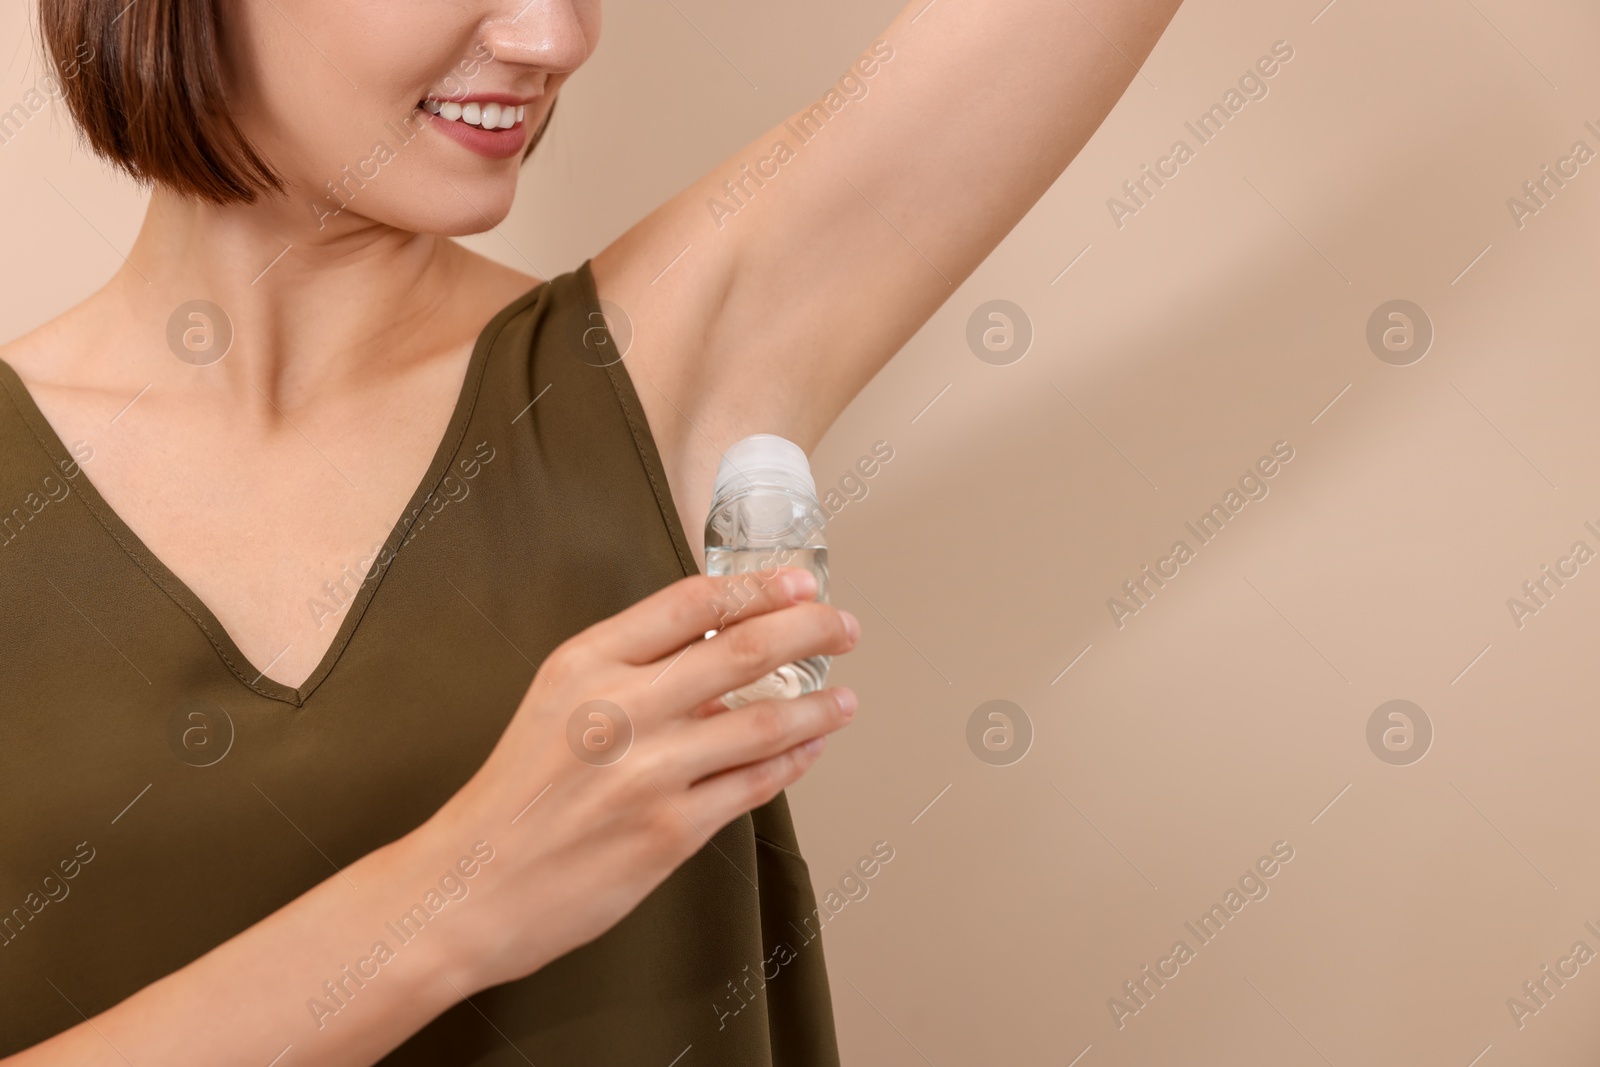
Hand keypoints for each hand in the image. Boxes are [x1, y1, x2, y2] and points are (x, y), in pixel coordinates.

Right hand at [426, 566, 858, 993]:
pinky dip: (793, 762)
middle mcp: (620, 708)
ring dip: (818, 707)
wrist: (469, 887)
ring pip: (764, 722)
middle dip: (811, 632)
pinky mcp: (670, 830)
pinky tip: (810, 750)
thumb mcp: (556, 704)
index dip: (758, 585)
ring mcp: (650, 771)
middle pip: (743, 649)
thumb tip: (720, 658)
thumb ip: (632, 674)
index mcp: (585, 664)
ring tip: (844, 698)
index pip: (692, 602)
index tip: (798, 582)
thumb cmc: (515, 795)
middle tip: (844, 628)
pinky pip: (754, 785)